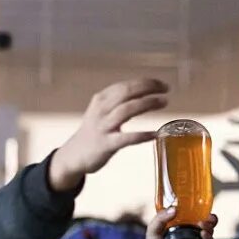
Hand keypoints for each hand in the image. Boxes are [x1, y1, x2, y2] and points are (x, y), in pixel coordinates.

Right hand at [50, 78, 169, 191]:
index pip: (126, 85)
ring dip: (147, 104)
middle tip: (166, 90)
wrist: (73, 156)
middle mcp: (100, 110)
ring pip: (127, 110)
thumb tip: (147, 92)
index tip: (162, 85)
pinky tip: (155, 134)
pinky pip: (126, 138)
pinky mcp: (105, 145)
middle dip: (148, 88)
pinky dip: (142, 135)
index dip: (146, 82)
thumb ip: (120, 101)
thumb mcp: (102, 111)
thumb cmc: (93, 132)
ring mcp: (102, 127)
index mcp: (101, 100)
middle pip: (127, 92)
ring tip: (164, 102)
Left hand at [135, 207, 216, 238]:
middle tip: (208, 217)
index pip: (195, 217)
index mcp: (181, 228)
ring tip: (202, 225)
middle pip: (207, 225)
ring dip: (209, 227)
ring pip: (210, 233)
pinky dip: (209, 238)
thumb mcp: (153, 230)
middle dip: (211, 219)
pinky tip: (203, 235)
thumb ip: (160, 218)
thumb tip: (173, 209)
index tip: (202, 208)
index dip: (201, 212)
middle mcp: (191, 236)